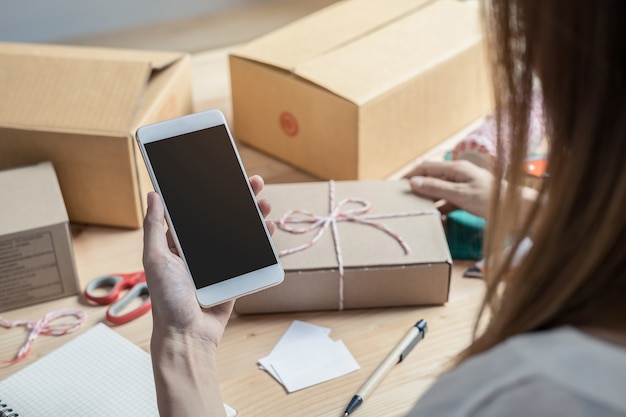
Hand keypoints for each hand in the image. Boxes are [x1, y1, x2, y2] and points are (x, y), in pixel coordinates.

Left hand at [142, 175, 272, 347]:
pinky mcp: (234, 275)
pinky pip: (250, 254)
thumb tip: (153, 194)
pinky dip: (261, 240)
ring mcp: (218, 262)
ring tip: (264, 203)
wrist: (188, 335)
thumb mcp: (155, 259)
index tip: (223, 173)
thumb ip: (154, 227)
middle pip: (223, 216)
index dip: (210, 190)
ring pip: (239, 231)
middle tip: (253, 182)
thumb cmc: (166, 300)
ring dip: (253, 215)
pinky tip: (268, 228)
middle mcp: (200, 249)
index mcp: (179, 242)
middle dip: (239, 198)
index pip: (197, 209)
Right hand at [405, 160, 492, 217]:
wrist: (515, 209)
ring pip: (440, 190)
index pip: (427, 167)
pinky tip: (435, 217)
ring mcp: (464, 186)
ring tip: (416, 209)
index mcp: (456, 168)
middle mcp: (458, 174)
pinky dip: (441, 207)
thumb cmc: (489, 199)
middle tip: (404, 199)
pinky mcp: (468, 197)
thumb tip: (413, 182)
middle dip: (418, 187)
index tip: (397, 185)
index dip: (411, 174)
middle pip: (432, 178)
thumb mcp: (459, 194)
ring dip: (429, 199)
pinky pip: (449, 201)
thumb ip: (436, 188)